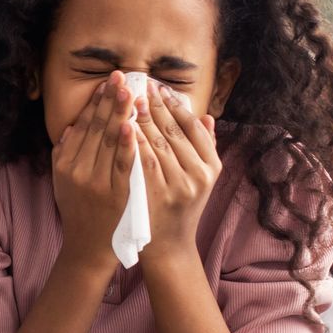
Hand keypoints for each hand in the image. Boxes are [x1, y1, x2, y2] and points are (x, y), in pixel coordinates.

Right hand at [50, 71, 136, 267]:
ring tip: (131, 91)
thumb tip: (73, 126)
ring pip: (110, 142)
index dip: (95, 103)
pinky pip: (123, 164)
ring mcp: (97, 183)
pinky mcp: (116, 194)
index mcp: (65, 164)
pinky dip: (127, 144)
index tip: (107, 83)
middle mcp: (78, 171)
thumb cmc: (79, 213)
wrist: (89, 248)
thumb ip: (64, 154)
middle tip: (122, 76)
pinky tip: (132, 125)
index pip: (83, 126)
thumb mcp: (62, 183)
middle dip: (110, 100)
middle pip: (97, 128)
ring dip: (121, 114)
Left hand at [135, 80, 221, 259]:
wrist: (167, 247)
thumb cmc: (180, 208)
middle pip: (172, 130)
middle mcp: (198, 175)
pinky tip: (121, 126)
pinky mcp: (155, 195)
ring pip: (156, 142)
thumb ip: (205, 148)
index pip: (192, 126)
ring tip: (127, 98)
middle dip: (153, 105)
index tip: (158, 88)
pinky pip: (140, 161)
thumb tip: (207, 115)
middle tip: (137, 85)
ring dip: (140, 118)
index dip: (174, 104)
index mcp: (210, 167)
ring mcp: (177, 186)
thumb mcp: (200, 180)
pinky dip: (132, 141)